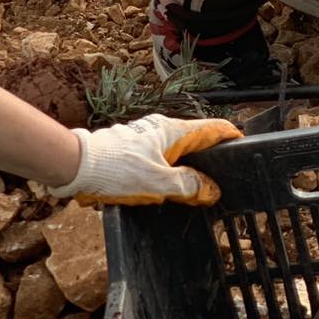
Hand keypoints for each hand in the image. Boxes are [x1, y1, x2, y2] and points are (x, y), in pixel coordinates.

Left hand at [49, 114, 241, 205]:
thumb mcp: (158, 184)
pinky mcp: (130, 147)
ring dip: (185, 167)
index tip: (246, 149)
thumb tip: (212, 190)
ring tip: (191, 190)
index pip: (216, 128)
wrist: (73, 166)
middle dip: (209, 158)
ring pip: (175, 151)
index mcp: (175, 131)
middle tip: (220, 179)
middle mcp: (162, 128)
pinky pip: (157, 157)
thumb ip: (189, 186)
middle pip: (197, 140)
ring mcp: (145, 136)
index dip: (233, 137)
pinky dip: (166, 171)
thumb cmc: (116, 170)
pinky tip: (160, 190)